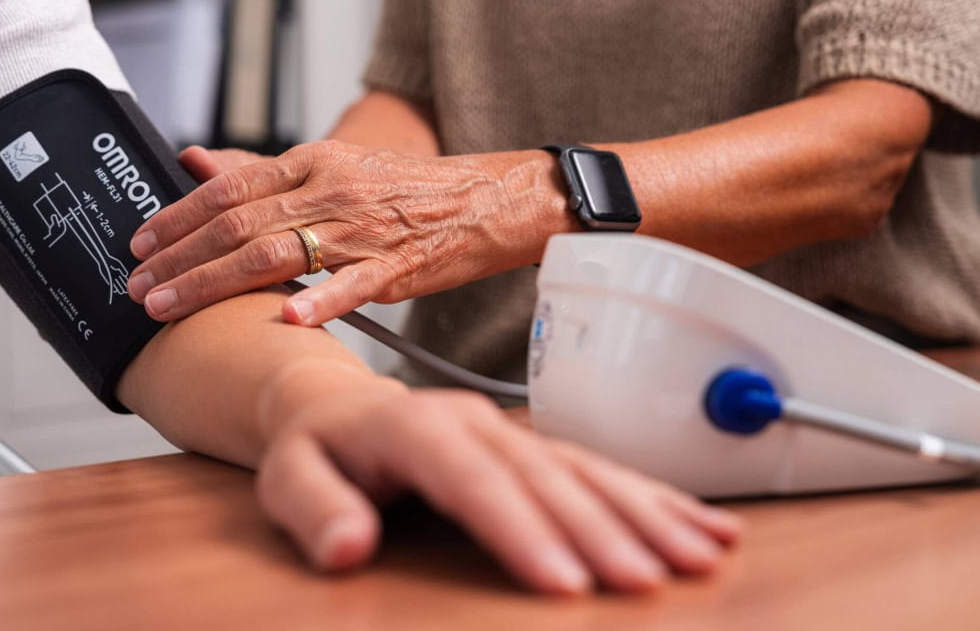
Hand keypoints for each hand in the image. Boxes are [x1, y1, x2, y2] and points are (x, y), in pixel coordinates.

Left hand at [128, 140, 565, 324]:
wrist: (483, 199)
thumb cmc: (405, 190)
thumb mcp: (331, 165)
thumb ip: (262, 171)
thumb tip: (195, 160)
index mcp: (313, 163)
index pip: (230, 189)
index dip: (178, 217)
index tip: (140, 245)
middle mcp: (331, 190)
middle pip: (239, 225)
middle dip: (180, 258)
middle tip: (139, 287)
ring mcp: (363, 230)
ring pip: (278, 255)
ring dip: (216, 283)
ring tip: (171, 307)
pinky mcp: (396, 266)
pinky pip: (353, 285)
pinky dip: (320, 302)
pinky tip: (287, 318)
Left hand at [256, 387, 741, 594]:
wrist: (335, 406)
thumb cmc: (316, 449)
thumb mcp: (288, 477)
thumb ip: (314, 508)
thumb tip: (347, 548)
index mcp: (411, 425)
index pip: (470, 478)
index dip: (518, 528)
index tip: (562, 583)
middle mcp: (472, 422)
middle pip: (543, 473)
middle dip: (599, 528)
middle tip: (648, 581)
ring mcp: (507, 430)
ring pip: (584, 467)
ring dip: (644, 510)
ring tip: (701, 552)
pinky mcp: (530, 446)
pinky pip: (598, 467)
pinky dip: (651, 497)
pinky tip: (700, 523)